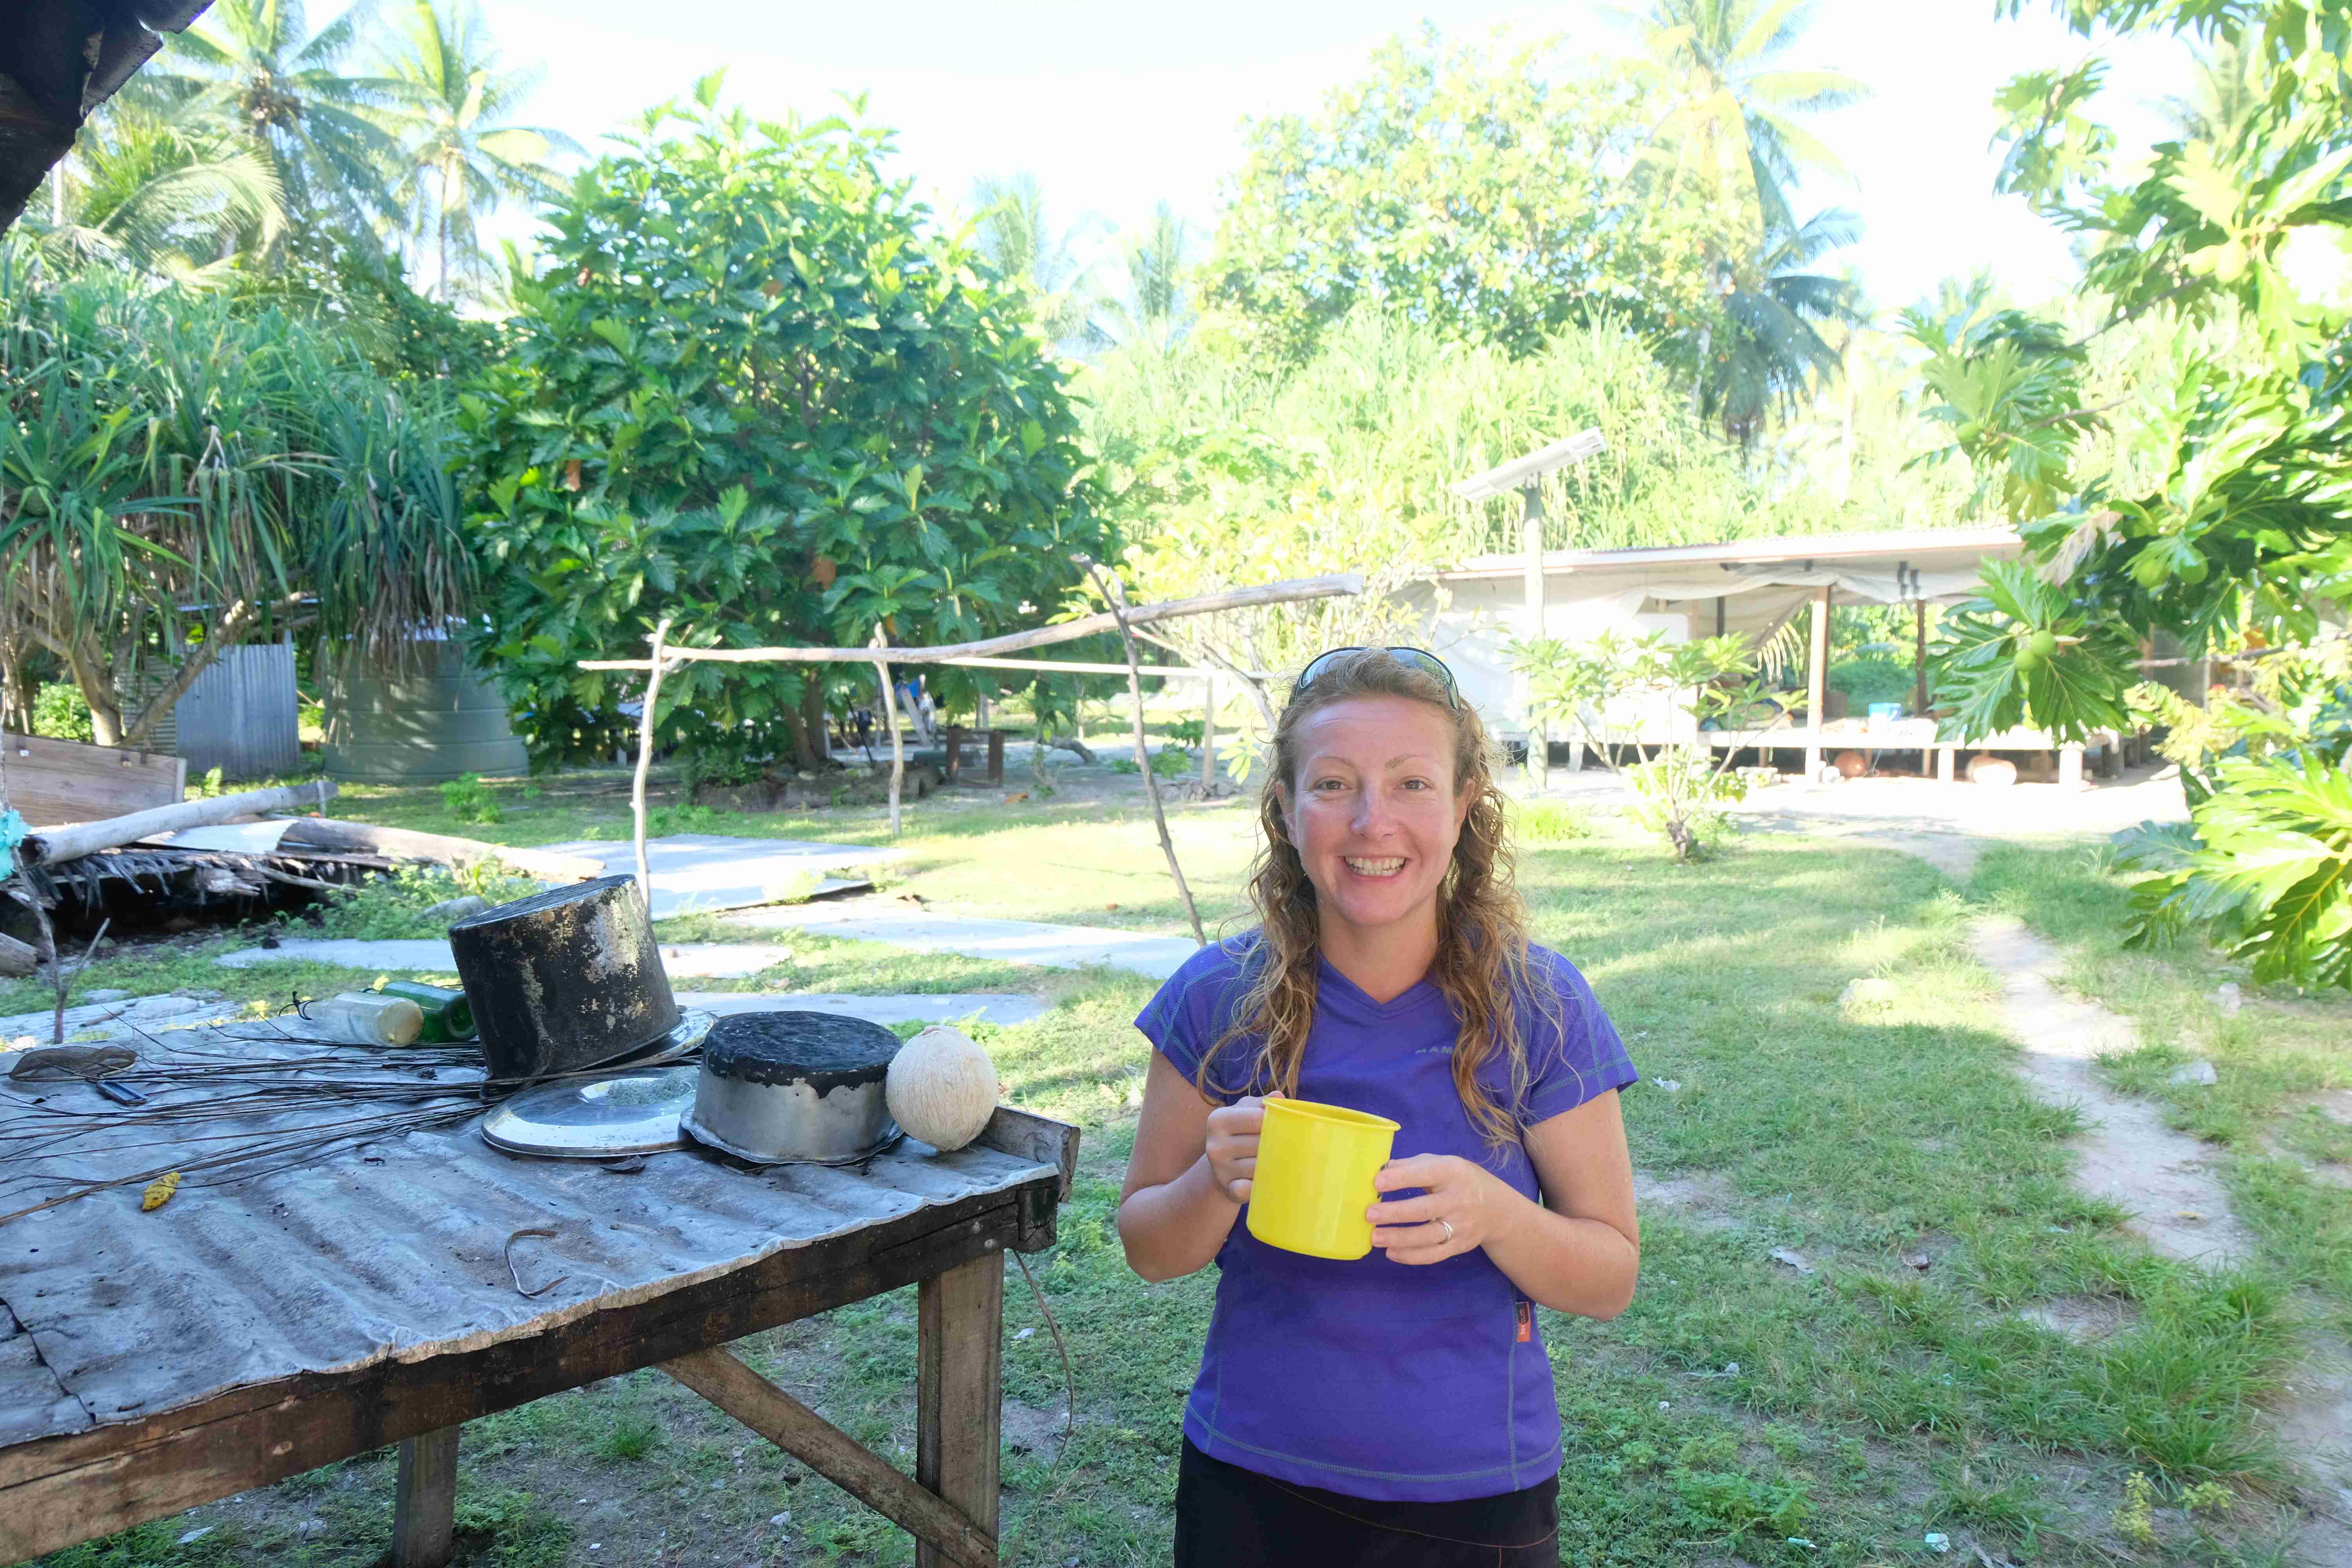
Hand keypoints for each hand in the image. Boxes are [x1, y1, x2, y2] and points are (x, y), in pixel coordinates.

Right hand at [1205, 1094, 1272, 1204]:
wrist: (1222, 1165)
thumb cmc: (1239, 1132)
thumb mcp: (1245, 1111)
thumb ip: (1262, 1103)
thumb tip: (1278, 1097)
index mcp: (1218, 1120)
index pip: (1257, 1118)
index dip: (1274, 1122)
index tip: (1280, 1126)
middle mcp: (1215, 1145)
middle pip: (1261, 1144)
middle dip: (1276, 1145)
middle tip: (1282, 1145)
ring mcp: (1220, 1170)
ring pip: (1260, 1166)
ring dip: (1273, 1164)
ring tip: (1276, 1160)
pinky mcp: (1229, 1190)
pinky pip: (1251, 1188)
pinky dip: (1261, 1185)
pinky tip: (1265, 1179)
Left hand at [1368, 1154, 1504, 1263]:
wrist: (1496, 1208)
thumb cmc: (1459, 1180)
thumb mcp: (1442, 1163)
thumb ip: (1412, 1165)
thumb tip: (1382, 1169)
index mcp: (1452, 1172)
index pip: (1426, 1174)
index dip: (1401, 1178)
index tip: (1377, 1182)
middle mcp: (1458, 1200)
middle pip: (1424, 1209)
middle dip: (1395, 1213)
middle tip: (1369, 1214)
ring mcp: (1460, 1226)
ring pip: (1428, 1236)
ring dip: (1399, 1238)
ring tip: (1375, 1237)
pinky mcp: (1459, 1246)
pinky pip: (1434, 1255)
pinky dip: (1411, 1256)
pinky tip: (1391, 1252)